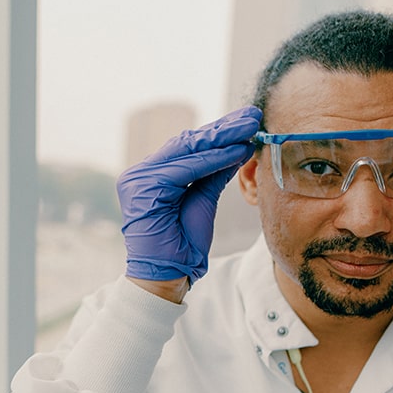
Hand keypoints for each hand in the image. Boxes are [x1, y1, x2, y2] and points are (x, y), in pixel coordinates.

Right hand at [117, 106, 261, 283]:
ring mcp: (139, 179)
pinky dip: (213, 159)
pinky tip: (237, 150)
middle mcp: (141, 173)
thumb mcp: (202, 200)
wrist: (167, 277)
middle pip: (187, 142)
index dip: (220, 133)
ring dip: (222, 138)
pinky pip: (185, 169)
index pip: (189, 146)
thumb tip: (238, 147)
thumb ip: (214, 173)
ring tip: (249, 127)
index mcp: (153, 174)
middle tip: (252, 115)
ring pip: (187, 150)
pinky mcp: (144, 189)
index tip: (248, 122)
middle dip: (223, 128)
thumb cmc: (183, 245)